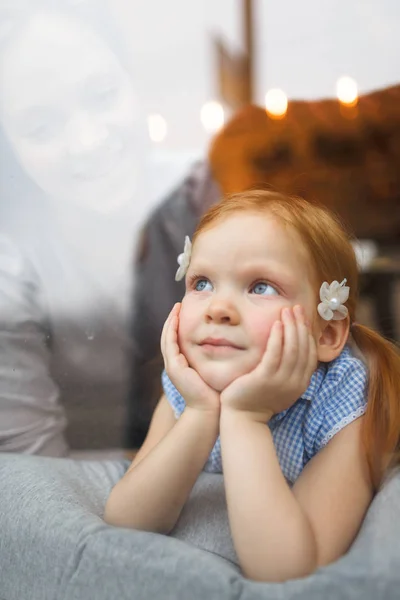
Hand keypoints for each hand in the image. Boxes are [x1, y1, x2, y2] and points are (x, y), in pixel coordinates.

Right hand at [161, 303, 219, 413]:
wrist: (211, 411)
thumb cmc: (217, 392)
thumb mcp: (215, 369)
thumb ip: (217, 357)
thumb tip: (230, 343)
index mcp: (183, 364)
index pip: (177, 340)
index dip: (179, 325)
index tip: (186, 310)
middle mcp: (175, 364)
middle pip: (169, 336)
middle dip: (172, 320)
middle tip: (178, 304)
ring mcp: (172, 366)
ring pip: (166, 338)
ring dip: (170, 321)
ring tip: (176, 307)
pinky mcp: (174, 367)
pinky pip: (169, 343)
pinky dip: (171, 330)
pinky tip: (176, 318)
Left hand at [220, 305, 316, 421]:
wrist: (242, 418)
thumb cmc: (258, 399)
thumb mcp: (280, 385)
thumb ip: (289, 369)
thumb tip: (293, 347)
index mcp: (301, 384)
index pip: (311, 354)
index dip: (308, 334)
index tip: (303, 318)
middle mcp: (295, 382)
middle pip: (303, 348)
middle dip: (301, 325)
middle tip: (296, 308)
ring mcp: (281, 381)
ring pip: (292, 349)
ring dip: (291, 327)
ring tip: (286, 311)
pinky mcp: (264, 378)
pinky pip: (274, 354)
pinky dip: (277, 338)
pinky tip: (276, 324)